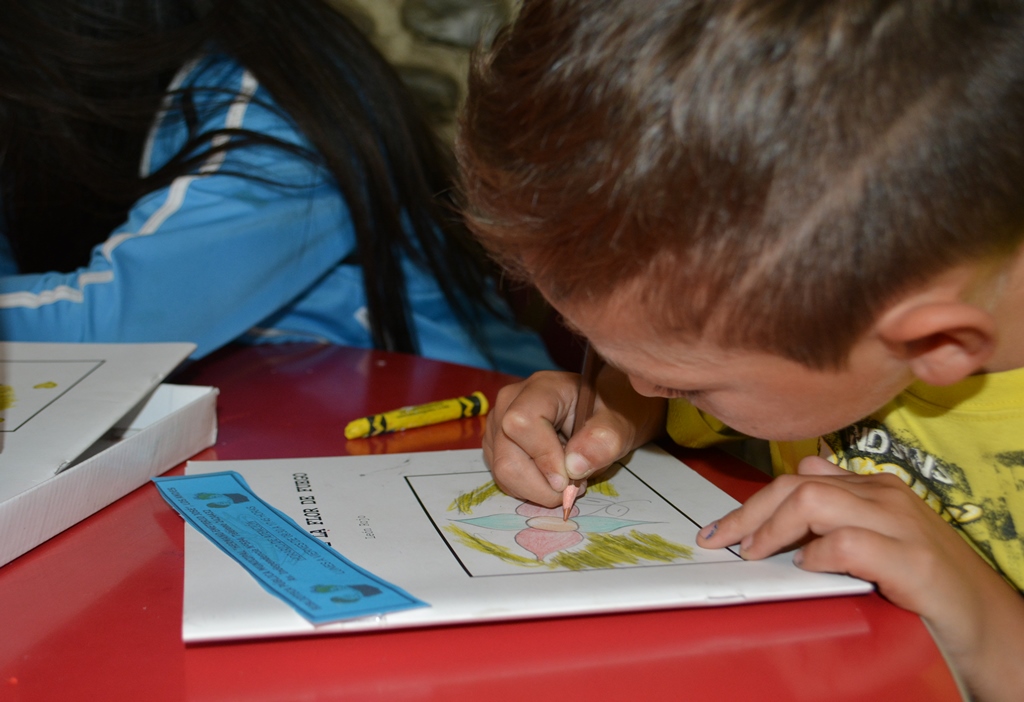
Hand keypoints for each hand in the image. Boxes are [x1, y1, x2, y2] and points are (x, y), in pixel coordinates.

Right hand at [482, 366, 665, 506]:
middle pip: (506, 457)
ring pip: (502, 472)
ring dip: (538, 489)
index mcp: (541, 388)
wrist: (604, 409)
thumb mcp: (621, 422)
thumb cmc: (612, 410)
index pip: (521, 423)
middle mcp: (510, 403)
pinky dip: (530, 489)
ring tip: (567, 479)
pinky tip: (552, 477)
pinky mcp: (497, 445)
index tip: (571, 478)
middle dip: (541, 485)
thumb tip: (574, 467)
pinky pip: (504, 478)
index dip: (544, 457)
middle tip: (575, 487)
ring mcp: (498, 425)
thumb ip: (604, 440)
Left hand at [697, 456, 1023, 701]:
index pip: (797, 479)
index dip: (752, 503)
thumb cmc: (924, 579)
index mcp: (871, 486)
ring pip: (813, 503)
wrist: (985, 620)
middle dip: (749, 514)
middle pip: (796, 486)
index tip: (721, 529)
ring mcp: (899, 523)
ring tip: (757, 555)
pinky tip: (808, 569)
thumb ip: (841, 506)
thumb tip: (801, 475)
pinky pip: (846, 543)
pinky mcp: (911, 560)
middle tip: (723, 542)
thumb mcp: (877, 534)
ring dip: (773, 531)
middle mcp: (883, 495)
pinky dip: (817, 556)